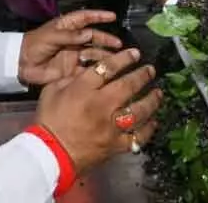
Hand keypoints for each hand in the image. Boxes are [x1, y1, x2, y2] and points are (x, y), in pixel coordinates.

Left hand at [18, 10, 122, 85]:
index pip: (85, 18)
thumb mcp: (50, 37)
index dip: (99, 16)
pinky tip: (105, 70)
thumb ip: (69, 36)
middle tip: (118, 44)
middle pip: (93, 37)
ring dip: (104, 54)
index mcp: (67, 26)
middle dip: (106, 39)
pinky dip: (96, 68)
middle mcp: (73, 39)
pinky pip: (87, 68)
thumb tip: (88, 34)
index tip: (112, 17)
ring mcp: (73, 54)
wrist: (21, 64)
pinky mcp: (71, 68)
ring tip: (116, 58)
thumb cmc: (34, 45)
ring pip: (93, 52)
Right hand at [36, 47, 160, 173]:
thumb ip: (70, 77)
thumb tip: (86, 69)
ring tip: (158, 93)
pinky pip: (137, 137)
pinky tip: (153, 122)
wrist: (49, 154)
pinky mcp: (115, 145)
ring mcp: (111, 127)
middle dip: (143, 75)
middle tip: (150, 70)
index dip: (124, 58)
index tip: (135, 53)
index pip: (109, 67)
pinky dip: (148, 130)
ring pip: (139, 111)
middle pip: (128, 86)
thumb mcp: (52, 90)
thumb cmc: (48, 121)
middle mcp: (101, 106)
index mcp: (84, 90)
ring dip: (152, 100)